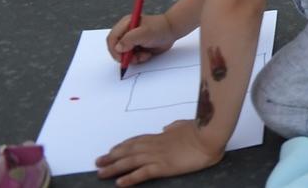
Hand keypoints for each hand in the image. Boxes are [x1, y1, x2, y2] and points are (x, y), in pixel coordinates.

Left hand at [97, 120, 222, 186]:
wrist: (209, 136)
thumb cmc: (201, 130)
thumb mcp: (185, 125)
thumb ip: (174, 127)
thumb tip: (166, 128)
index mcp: (161, 136)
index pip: (136, 141)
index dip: (122, 146)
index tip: (112, 150)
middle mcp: (155, 145)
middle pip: (128, 151)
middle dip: (111, 157)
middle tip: (97, 162)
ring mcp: (157, 156)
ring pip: (130, 162)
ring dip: (114, 168)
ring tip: (100, 173)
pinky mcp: (163, 167)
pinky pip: (142, 173)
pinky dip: (130, 178)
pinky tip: (120, 183)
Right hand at [108, 12, 177, 66]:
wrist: (172, 31)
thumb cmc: (160, 29)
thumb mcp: (144, 33)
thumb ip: (129, 39)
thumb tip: (118, 48)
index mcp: (125, 24)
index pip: (111, 39)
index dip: (114, 50)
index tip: (122, 58)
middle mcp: (126, 32)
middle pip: (115, 48)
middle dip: (124, 56)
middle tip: (135, 58)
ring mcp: (131, 41)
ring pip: (123, 55)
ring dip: (133, 58)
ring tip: (145, 55)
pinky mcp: (136, 47)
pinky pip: (131, 58)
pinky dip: (138, 59)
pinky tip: (147, 55)